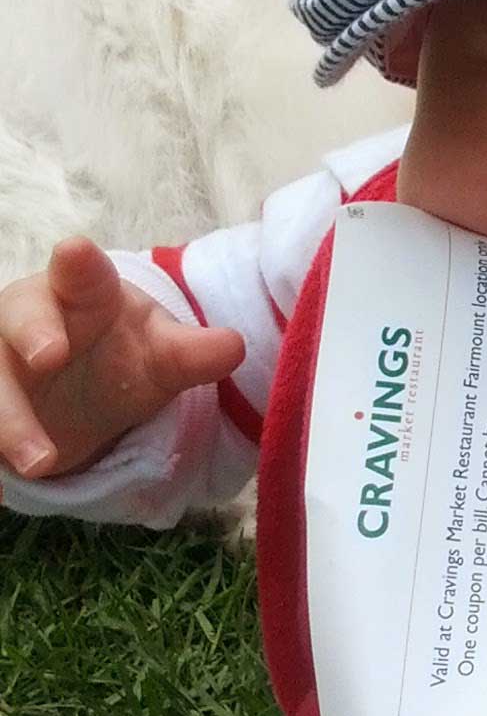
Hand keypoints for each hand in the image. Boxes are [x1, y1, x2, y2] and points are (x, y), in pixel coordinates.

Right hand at [0, 239, 246, 481]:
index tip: (75, 252)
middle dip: (33, 332)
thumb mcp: (159, 356)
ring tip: (39, 464)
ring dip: (10, 421)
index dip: (78, 263)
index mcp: (82, 292)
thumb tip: (235, 347)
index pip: (81, 272)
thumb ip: (191, 353)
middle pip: (21, 316)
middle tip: (50, 354)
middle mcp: (30, 317)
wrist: (81, 390)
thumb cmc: (122, 354)